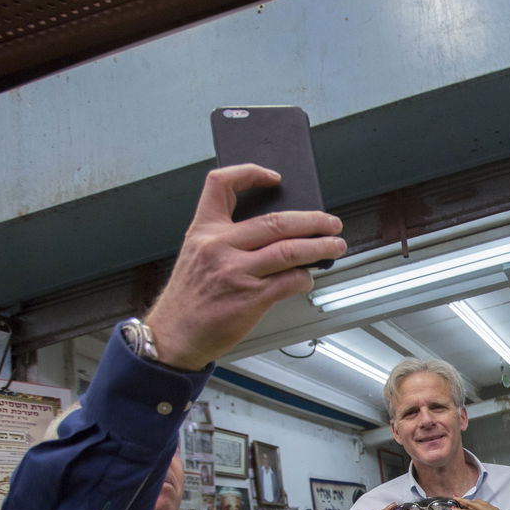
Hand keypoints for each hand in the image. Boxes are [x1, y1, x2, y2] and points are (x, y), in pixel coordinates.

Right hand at [145, 164, 346, 369]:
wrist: (174, 336)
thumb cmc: (189, 299)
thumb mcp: (196, 256)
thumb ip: (228, 240)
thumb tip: (279, 234)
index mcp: (203, 230)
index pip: (221, 184)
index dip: (249, 173)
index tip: (274, 178)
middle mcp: (218, 246)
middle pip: (276, 221)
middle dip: (312, 220)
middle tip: (330, 222)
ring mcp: (236, 271)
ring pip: (291, 249)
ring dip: (320, 247)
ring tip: (335, 245)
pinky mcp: (251, 298)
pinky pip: (290, 280)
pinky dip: (305, 278)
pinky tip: (307, 279)